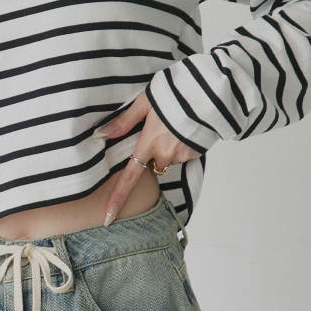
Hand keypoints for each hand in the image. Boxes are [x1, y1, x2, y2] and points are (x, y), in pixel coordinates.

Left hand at [96, 91, 202, 224]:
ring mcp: (183, 154)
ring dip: (170, 147)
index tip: (108, 217)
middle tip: (160, 128)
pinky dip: (183, 144)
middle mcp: (166, 153)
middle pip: (154, 164)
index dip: (118, 198)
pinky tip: (187, 127)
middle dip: (154, 152)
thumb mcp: (145, 101)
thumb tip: (101, 134)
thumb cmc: (175, 93)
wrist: (209, 93)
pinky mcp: (197, 152)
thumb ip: (124, 121)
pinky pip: (185, 154)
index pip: (130, 176)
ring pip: (170, 158)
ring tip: (176, 123)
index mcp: (149, 142)